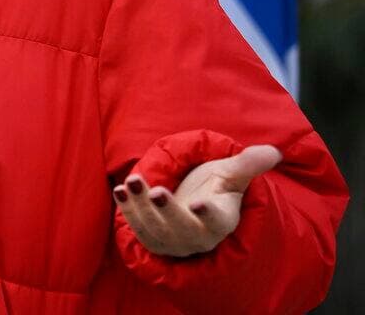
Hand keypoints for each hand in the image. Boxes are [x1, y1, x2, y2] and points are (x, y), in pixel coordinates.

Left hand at [114, 144, 281, 256]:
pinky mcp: (153, 240)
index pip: (217, 222)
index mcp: (221, 220)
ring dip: (141, 206)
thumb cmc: (215, 187)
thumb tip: (273, 152)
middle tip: (158, 191)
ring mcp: (174, 241)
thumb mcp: (230, 174)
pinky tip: (120, 190)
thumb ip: (248, 163)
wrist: (194, 206)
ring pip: (156, 230)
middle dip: (168, 212)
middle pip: (183, 229)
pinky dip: (127, 210)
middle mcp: (198, 236)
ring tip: (131, 181)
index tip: (200, 204)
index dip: (208, 215)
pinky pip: (139, 228)